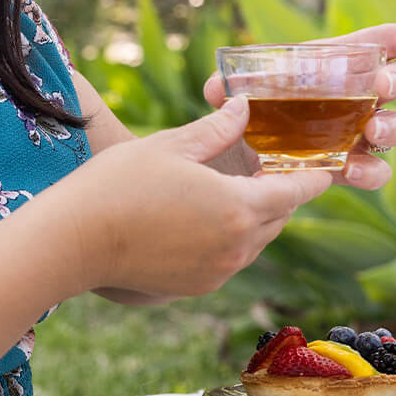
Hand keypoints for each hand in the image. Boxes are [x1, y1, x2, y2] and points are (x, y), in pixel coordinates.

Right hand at [63, 97, 331, 299]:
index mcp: (238, 209)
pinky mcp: (194, 287)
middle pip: (279, 218)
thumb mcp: (171, 145)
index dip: (313, 177)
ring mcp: (215, 273)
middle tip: (274, 166)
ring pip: (256, 241)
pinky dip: (231, 237)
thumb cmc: (117, 186)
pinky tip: (208, 215)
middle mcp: (235, 248)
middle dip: (281, 193)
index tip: (326, 165)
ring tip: (241, 187)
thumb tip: (244, 108)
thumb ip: (216, 129)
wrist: (69, 243)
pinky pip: (230, 259)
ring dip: (256, 216)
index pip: (295, 193)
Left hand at [202, 23, 395, 190]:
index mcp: (332, 68)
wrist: (238, 166)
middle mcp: (355, 97)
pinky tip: (353, 169)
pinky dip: (372, 170)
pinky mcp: (353, 168)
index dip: (389, 39)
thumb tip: (217, 90)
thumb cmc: (245, 117)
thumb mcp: (233, 100)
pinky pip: (376, 170)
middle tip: (382, 85)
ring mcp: (360, 133)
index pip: (367, 47)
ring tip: (374, 129)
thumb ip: (225, 91)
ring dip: (394, 124)